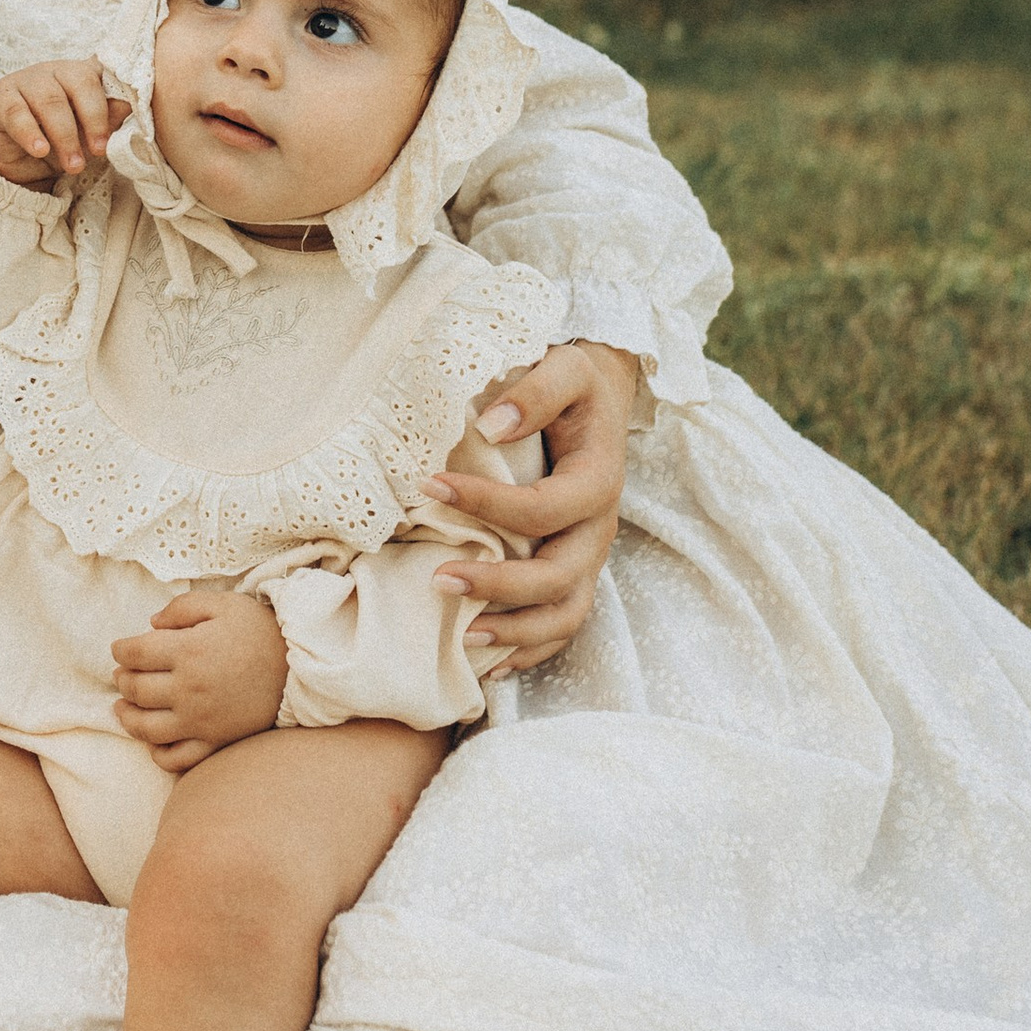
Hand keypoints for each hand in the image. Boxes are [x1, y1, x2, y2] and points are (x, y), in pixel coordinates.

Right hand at [0, 60, 127, 187]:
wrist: (14, 159)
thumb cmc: (56, 140)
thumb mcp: (87, 135)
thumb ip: (109, 118)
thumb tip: (131, 105)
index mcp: (82, 74)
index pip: (103, 75)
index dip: (114, 100)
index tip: (120, 129)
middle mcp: (55, 71)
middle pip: (80, 83)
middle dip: (93, 120)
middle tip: (99, 151)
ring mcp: (26, 80)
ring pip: (50, 100)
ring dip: (65, 135)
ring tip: (74, 165)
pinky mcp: (0, 97)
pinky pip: (17, 113)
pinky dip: (30, 133)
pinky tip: (40, 150)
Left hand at [111, 585, 288, 772]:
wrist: (302, 668)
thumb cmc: (261, 632)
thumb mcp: (224, 604)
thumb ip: (182, 608)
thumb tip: (150, 624)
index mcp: (188, 651)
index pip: (134, 654)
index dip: (120, 650)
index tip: (119, 649)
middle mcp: (189, 689)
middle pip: (136, 689)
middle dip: (122, 680)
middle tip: (121, 674)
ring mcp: (201, 721)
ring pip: (146, 728)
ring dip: (127, 718)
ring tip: (122, 708)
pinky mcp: (215, 742)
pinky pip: (176, 758)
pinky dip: (157, 753)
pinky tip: (152, 739)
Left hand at [427, 341, 637, 675]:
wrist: (601, 396)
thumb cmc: (575, 384)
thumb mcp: (565, 368)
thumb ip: (535, 393)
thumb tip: (491, 426)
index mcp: (597, 482)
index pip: (541, 509)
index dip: (486, 504)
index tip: (429, 486)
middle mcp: (597, 529)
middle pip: (558, 578)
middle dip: (499, 586)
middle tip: (438, 578)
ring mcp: (588, 557)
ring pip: (565, 615)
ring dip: (517, 633)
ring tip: (465, 637)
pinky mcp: (576, 572)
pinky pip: (562, 624)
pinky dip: (529, 650)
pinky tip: (488, 661)